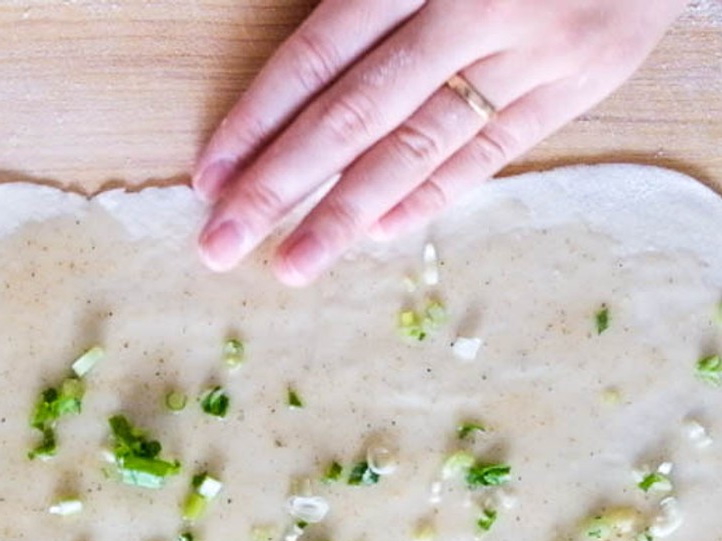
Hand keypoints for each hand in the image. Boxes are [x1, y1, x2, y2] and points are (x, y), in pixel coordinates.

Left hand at [192, 0, 687, 284]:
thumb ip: (368, 2)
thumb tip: (294, 85)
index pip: (319, 55)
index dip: (259, 120)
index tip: (210, 178)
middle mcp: (475, 13)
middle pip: (356, 115)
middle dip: (279, 186)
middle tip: (221, 243)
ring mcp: (532, 54)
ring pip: (420, 147)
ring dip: (346, 214)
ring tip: (291, 265)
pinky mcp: (579, 84)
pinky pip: (492, 152)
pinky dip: (433, 194)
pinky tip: (379, 232)